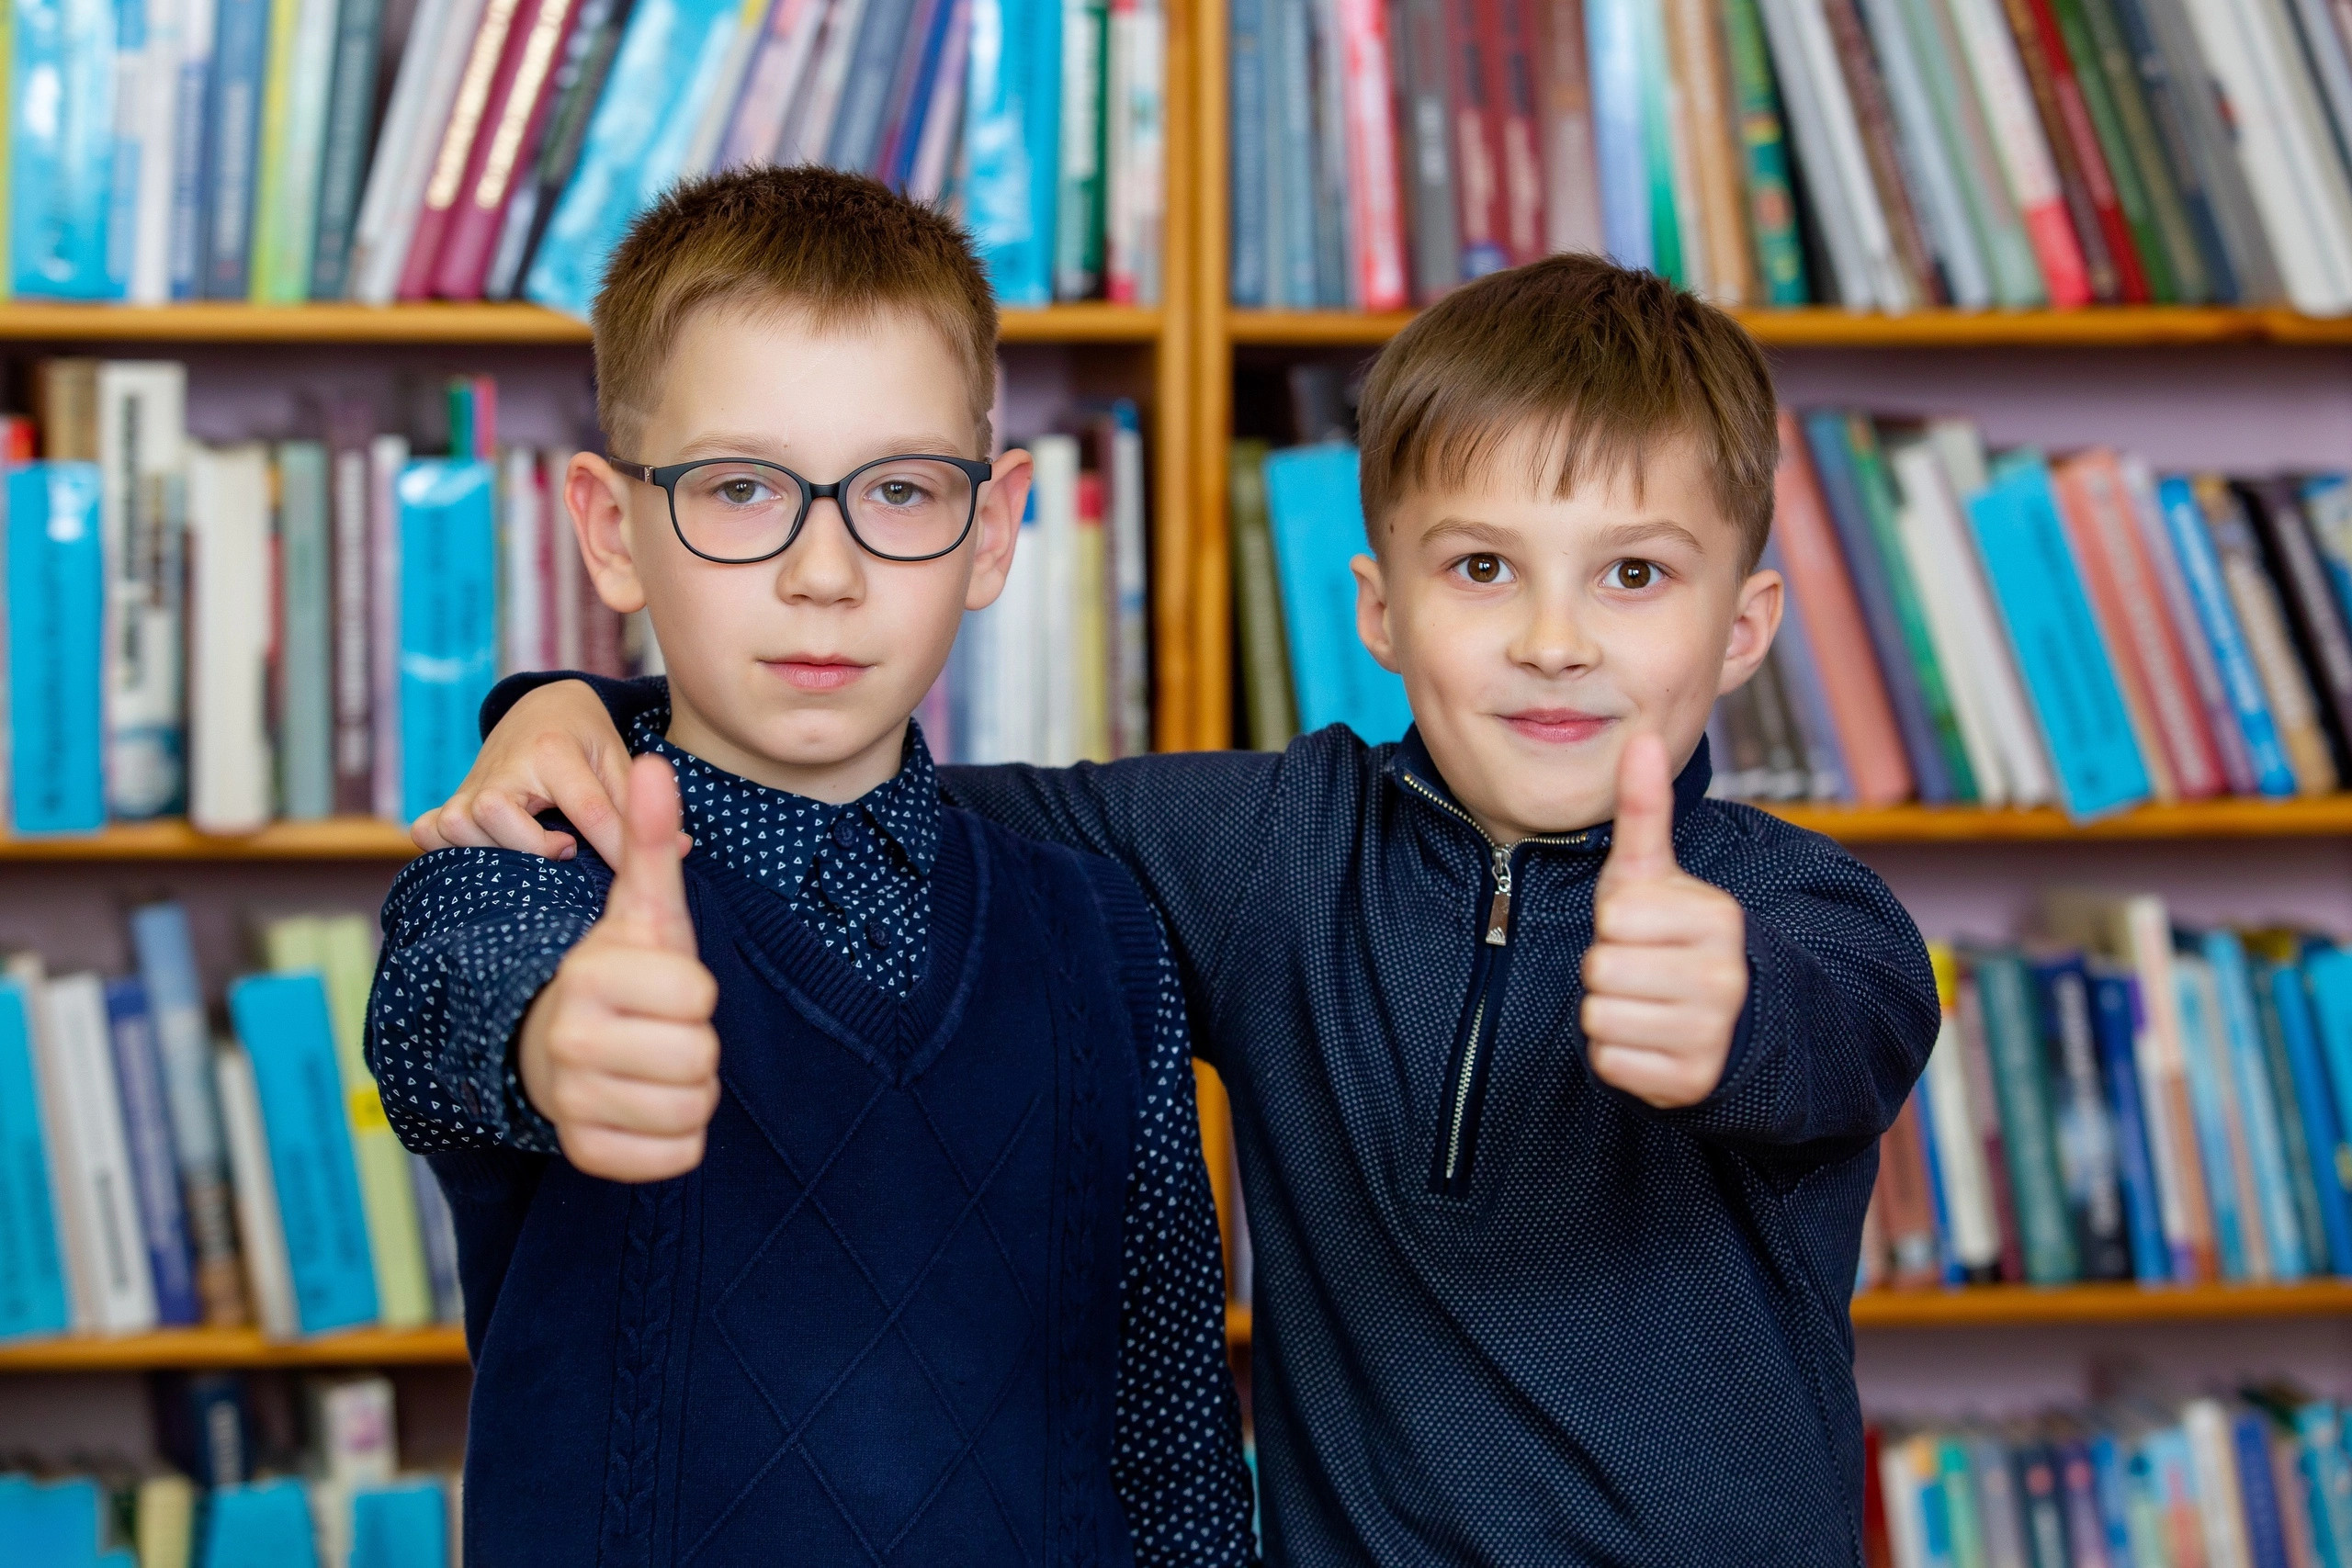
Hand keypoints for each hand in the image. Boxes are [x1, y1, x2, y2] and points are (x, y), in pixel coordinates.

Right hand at [410, 679, 641, 863]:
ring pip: (458, 828)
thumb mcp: (617, 760)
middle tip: (566, 847)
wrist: (541, 709)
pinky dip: (445, 849)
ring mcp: (470, 785)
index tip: (634, 877)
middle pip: (498, 818)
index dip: (613, 849)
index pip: (586, 811)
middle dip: (533, 846)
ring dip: (495, 850)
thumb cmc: (585, 740)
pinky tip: (482, 856)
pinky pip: (429, 832)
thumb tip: (681, 849)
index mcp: (553, 752)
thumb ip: (641, 806)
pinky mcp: (451, 799)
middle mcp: (503, 768)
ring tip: (533, 847)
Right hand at [517, 755, 720, 1180]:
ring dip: (690, 1091)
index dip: (695, 990)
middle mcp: (570, 1038)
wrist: (561, 1040)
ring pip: (692, 1109)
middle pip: (700, 1057)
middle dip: (697, 1044)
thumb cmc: (619, 970)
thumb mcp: (642, 908)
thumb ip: (651, 840)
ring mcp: (571, 1101)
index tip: (662, 983)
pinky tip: (648, 1107)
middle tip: (662, 1029)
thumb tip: (654, 762)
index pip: (697, 993)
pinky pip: (675, 1157)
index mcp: (590, 973)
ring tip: (655, 1065)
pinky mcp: (585, 1153)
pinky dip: (677, 1139)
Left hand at [1580, 733, 1748, 1108]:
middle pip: (1601, 968)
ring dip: (1609, 1012)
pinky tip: (1649, 1040)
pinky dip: (1617, 1054)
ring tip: (1646, 1004)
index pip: (1614, 918)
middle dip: (1608, 969)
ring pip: (1599, 1016)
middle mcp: (1724, 976)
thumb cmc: (1675, 935)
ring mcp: (1711, 1033)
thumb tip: (1639, 736)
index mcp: (1718, 917)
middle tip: (1643, 970)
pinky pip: (1609, 1061)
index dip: (1615, 923)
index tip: (1645, 930)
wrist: (1733, 1022)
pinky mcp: (1692, 1081)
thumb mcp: (1656, 874)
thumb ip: (1643, 809)